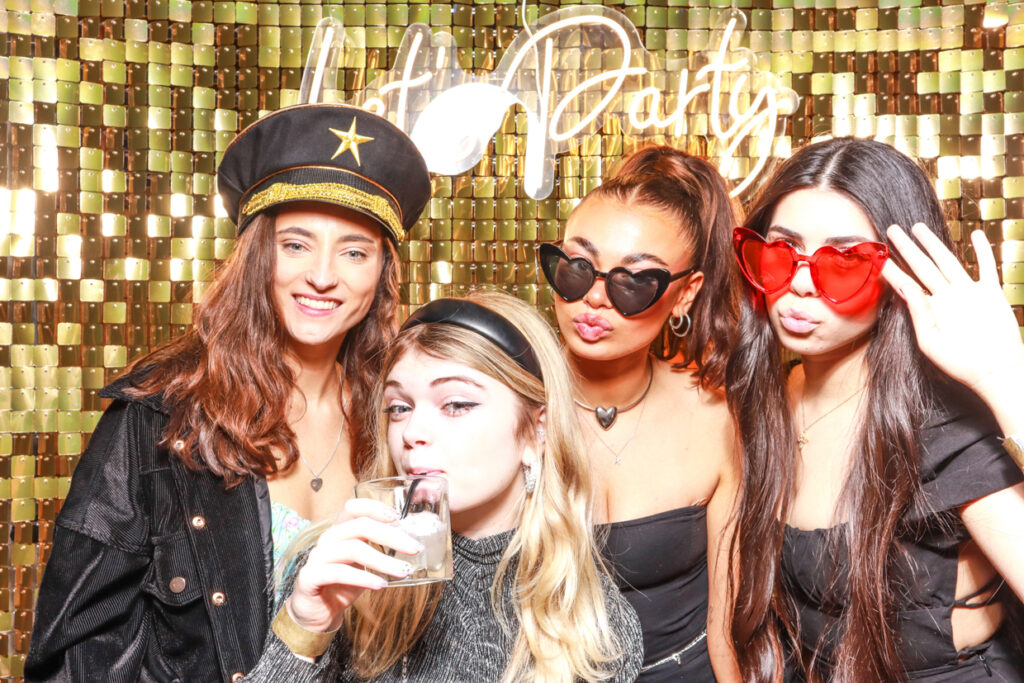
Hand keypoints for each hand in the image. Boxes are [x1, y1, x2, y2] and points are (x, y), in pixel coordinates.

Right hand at [286, 497, 423, 632]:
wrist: (318, 612)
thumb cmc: (344, 583)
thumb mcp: (364, 563)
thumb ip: (378, 548)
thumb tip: (409, 540)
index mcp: (340, 530)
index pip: (353, 507)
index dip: (374, 508)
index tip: (398, 518)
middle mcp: (327, 539)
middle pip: (360, 526)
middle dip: (391, 536)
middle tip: (415, 548)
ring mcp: (317, 557)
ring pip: (353, 549)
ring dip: (383, 560)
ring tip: (404, 571)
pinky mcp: (311, 577)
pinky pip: (339, 573)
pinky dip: (363, 578)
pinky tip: (381, 584)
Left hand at [881, 224, 1023, 399]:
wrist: (995, 371)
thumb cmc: (960, 363)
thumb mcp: (930, 341)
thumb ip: (918, 313)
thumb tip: (906, 287)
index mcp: (929, 310)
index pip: (906, 284)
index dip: (891, 269)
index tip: (876, 254)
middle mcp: (946, 298)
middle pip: (922, 266)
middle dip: (907, 248)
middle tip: (892, 229)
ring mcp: (968, 293)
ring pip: (947, 261)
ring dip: (934, 244)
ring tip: (919, 227)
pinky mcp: (991, 293)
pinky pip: (986, 267)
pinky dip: (982, 251)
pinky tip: (975, 235)